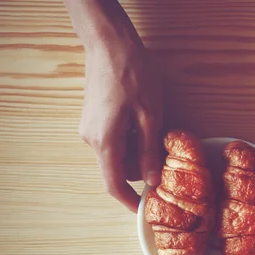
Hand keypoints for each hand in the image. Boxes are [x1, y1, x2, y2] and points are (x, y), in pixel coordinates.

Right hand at [79, 32, 162, 212]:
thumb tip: (152, 180)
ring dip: (137, 150)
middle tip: (165, 154)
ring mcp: (89, 128)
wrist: (109, 44)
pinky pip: (113, 140)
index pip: (113, 184)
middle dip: (141, 168)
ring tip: (155, 129)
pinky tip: (142, 120)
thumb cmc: (132, 75)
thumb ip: (150, 151)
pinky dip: (130, 138)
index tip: (144, 209)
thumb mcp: (151, 115)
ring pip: (117, 154)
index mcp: (106, 142)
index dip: (128, 201)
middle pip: (118, 169)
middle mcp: (92, 139)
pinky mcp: (93, 119)